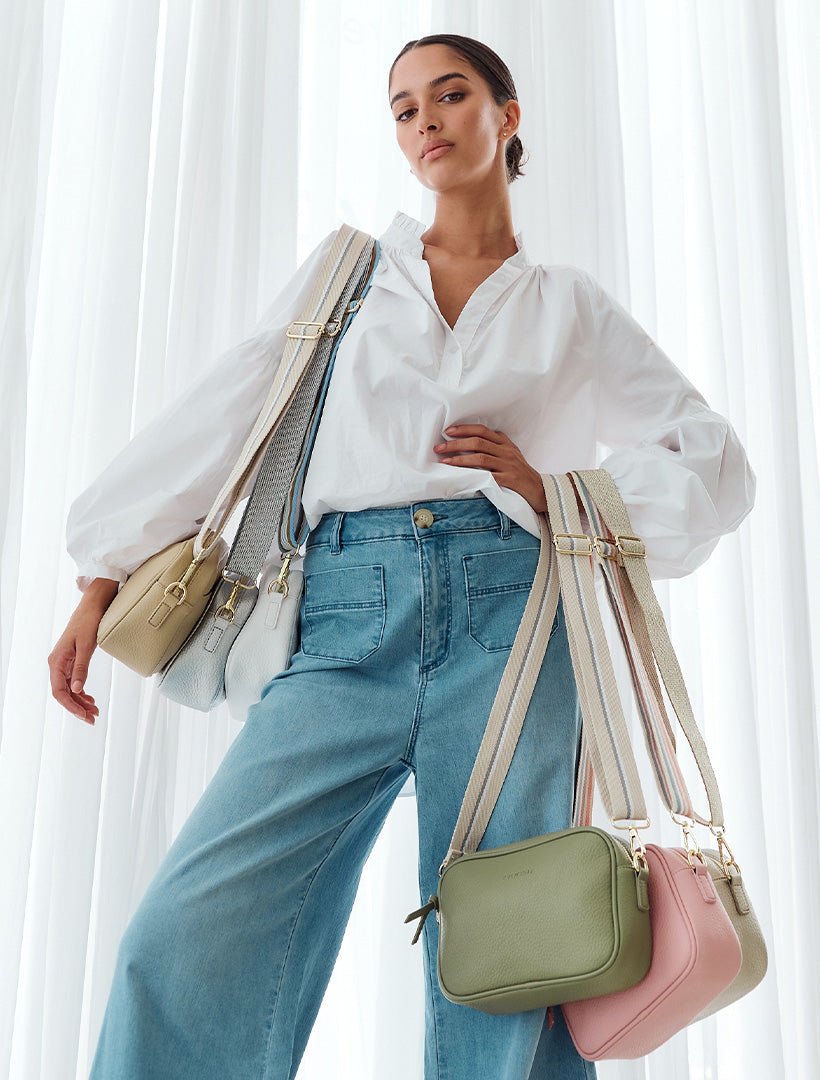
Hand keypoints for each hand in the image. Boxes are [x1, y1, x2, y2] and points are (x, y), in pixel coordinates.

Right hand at [47, 589, 114, 724]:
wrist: (92, 607)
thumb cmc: (88, 622)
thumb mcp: (86, 646)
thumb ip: (81, 668)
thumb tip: (77, 689)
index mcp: (57, 661)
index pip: (60, 691)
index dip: (72, 706)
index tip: (85, 715)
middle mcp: (57, 664)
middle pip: (64, 693)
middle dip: (77, 707)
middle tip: (93, 718)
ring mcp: (64, 663)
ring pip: (70, 689)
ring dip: (81, 701)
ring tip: (94, 711)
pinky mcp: (72, 661)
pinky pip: (74, 681)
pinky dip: (82, 691)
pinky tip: (90, 699)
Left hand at [433, 424, 547, 513]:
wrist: (541, 490)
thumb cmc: (521, 474)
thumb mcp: (510, 455)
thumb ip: (495, 447)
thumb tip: (470, 442)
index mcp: (505, 443)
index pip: (482, 430)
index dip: (464, 429)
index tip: (447, 431)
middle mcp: (506, 451)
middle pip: (477, 442)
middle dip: (455, 444)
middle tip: (439, 448)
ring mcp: (509, 465)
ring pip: (480, 458)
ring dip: (459, 459)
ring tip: (445, 461)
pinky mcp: (510, 480)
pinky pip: (489, 476)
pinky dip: (473, 475)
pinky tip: (462, 477)